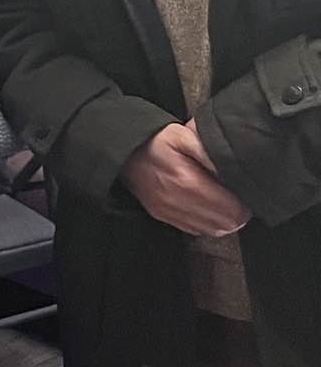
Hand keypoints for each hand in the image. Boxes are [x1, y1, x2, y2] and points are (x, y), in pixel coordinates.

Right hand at [121, 123, 250, 236]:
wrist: (122, 151)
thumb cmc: (155, 142)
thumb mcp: (184, 135)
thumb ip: (211, 151)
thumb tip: (234, 167)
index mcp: (187, 183)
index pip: (233, 210)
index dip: (244, 202)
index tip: (243, 189)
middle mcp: (178, 203)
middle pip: (226, 224)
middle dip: (237, 212)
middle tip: (236, 196)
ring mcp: (169, 213)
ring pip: (213, 231)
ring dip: (223, 219)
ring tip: (223, 201)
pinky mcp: (163, 217)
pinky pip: (195, 230)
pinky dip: (206, 222)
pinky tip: (205, 206)